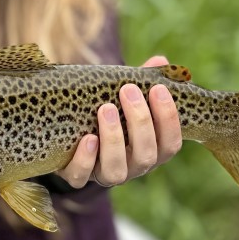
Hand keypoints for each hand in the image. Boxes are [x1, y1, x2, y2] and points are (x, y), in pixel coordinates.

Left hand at [56, 55, 181, 188]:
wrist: (68, 130)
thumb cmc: (107, 110)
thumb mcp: (124, 96)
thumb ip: (143, 81)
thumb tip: (162, 61)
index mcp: (150, 149)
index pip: (170, 143)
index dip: (168, 119)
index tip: (158, 88)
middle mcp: (132, 166)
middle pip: (146, 156)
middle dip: (140, 122)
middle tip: (128, 90)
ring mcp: (105, 174)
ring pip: (116, 171)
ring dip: (114, 139)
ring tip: (106, 108)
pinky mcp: (77, 176)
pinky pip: (81, 177)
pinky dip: (85, 159)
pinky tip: (88, 138)